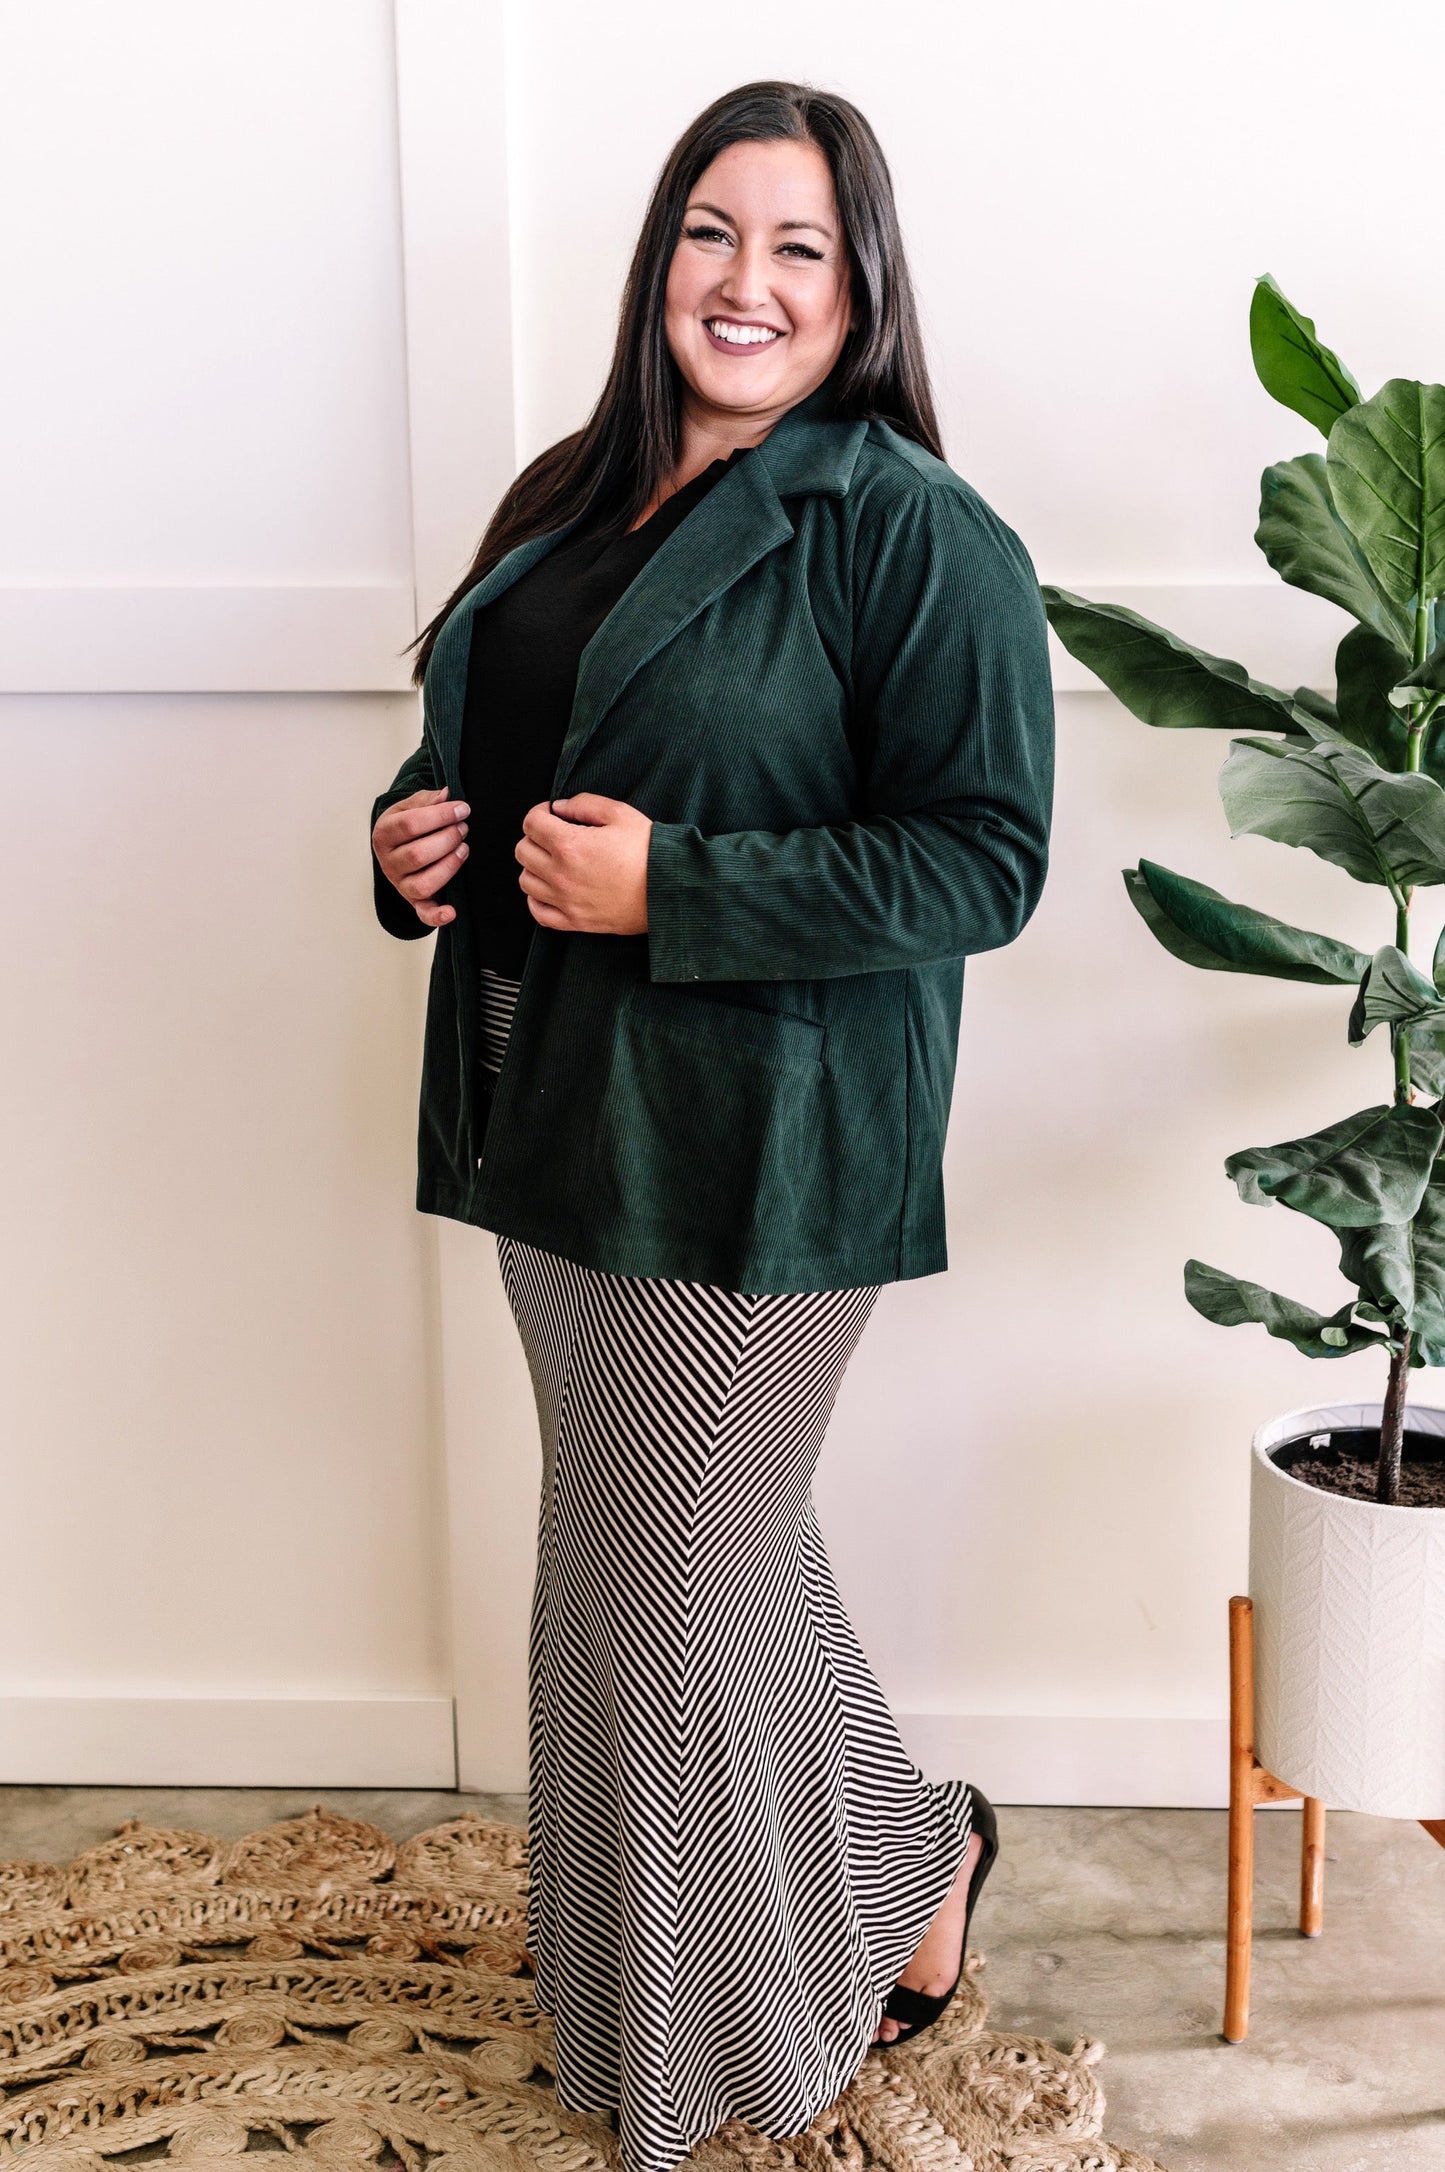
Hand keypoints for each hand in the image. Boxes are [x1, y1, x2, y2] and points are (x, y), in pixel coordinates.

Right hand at [372, 787, 470, 927]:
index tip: (462, 809)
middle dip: (447, 839)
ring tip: (464, 849)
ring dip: (449, 866)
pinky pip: (423, 914)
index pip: (410, 825)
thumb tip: (447, 794)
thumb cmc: (407, 824)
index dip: (440, 816)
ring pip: (423, 883)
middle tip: (464, 828)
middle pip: (417, 855)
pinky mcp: (414, 901)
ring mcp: (400, 884)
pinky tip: (452, 911)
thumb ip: (428, 800)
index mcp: (384, 834)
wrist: (396, 845)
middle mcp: (388, 862)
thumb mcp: (411, 807)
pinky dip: (437, 916)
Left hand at [515, 794, 651, 934]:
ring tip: (555, 862)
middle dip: (535, 838)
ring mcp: (565, 901)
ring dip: (535, 867)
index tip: (552, 815)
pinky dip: (538, 899)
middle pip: (523, 851)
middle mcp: (561, 874)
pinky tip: (551, 889)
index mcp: (569, 845)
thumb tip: (559, 807)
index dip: (539, 813)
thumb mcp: (620, 814)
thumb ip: (584, 804)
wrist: (669, 889)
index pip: (531, 823)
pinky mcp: (574, 921)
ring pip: (526, 881)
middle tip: (555, 836)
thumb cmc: (649, 851)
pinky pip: (538, 912)